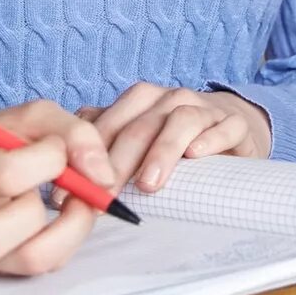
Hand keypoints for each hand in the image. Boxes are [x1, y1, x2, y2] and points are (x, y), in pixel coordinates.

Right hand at [0, 100, 115, 276]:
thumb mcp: (32, 119)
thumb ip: (73, 134)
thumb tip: (104, 178)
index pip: (6, 174)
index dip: (49, 160)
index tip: (57, 149)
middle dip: (47, 213)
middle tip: (73, 190)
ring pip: (27, 260)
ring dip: (66, 231)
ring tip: (72, 205)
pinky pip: (42, 267)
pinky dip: (65, 241)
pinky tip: (60, 218)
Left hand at [85, 84, 271, 192]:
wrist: (234, 127)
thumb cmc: (176, 141)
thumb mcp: (139, 139)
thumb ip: (104, 144)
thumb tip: (60, 166)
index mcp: (140, 100)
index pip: (108, 124)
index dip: (86, 160)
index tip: (70, 196)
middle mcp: (169, 98)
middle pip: (140, 125)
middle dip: (119, 162)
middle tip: (105, 195)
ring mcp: (204, 108)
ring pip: (180, 121)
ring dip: (162, 151)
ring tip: (148, 184)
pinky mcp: (234, 123)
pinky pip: (225, 127)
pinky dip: (211, 139)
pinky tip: (197, 155)